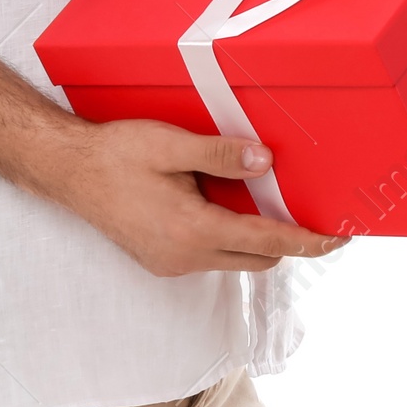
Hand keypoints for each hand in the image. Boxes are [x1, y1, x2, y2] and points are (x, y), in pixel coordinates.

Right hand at [36, 116, 349, 276]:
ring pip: (233, 256)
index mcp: (192, 231)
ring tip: (275, 200)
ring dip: (258, 236)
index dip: (306, 241)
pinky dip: (231, 234)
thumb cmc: (116, 153)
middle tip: (314, 212)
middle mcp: (184, 257)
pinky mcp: (161, 258)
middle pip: (256, 257)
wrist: (68, 170)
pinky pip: (211, 253)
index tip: (337, 238)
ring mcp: (171, 262)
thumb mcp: (171, 144)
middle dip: (289, 241)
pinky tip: (231, 202)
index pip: (266, 242)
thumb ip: (220, 154)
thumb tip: (265, 162)